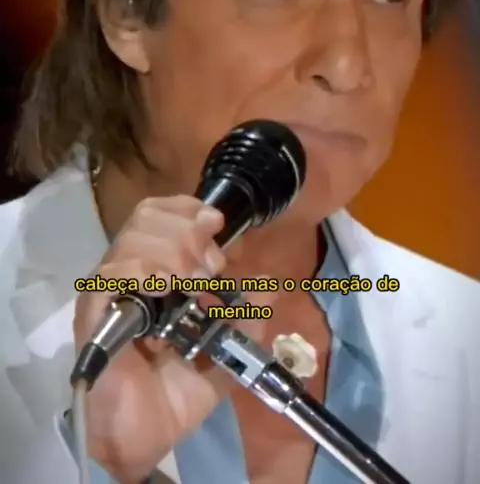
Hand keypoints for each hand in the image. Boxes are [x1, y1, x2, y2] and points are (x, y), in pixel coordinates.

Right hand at [73, 195, 273, 482]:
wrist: (147, 435)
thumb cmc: (178, 389)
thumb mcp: (224, 347)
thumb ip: (246, 316)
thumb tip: (271, 285)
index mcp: (155, 270)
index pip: (160, 214)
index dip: (187, 209)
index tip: (216, 223)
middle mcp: (129, 272)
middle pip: (147, 217)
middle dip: (186, 230)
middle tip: (209, 265)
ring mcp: (110, 290)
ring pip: (133, 239)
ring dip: (171, 250)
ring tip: (190, 282)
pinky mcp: (94, 312)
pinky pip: (113, 273)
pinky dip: (143, 271)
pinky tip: (162, 286)